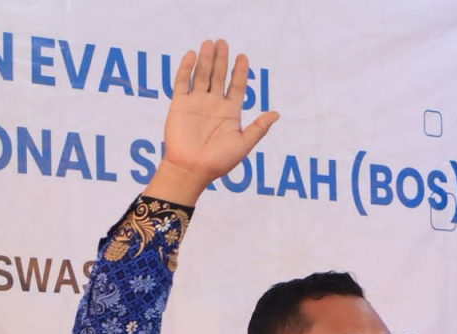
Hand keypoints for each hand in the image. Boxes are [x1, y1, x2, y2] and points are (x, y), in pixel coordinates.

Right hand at [147, 39, 279, 205]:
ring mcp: (196, 103)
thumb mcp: (244, 144)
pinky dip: (186, 68)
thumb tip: (277, 113)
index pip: (237, 86)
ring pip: (202, 75)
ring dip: (206, 60)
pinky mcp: (180, 104)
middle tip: (224, 42)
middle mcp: (214, 104)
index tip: (244, 57)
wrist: (192, 169)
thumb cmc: (220, 161)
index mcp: (230, 112)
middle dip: (222, 59)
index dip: (240, 72)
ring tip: (210, 43)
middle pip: (219, 76)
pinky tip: (192, 55)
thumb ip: (259, 127)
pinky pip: (182, 82)